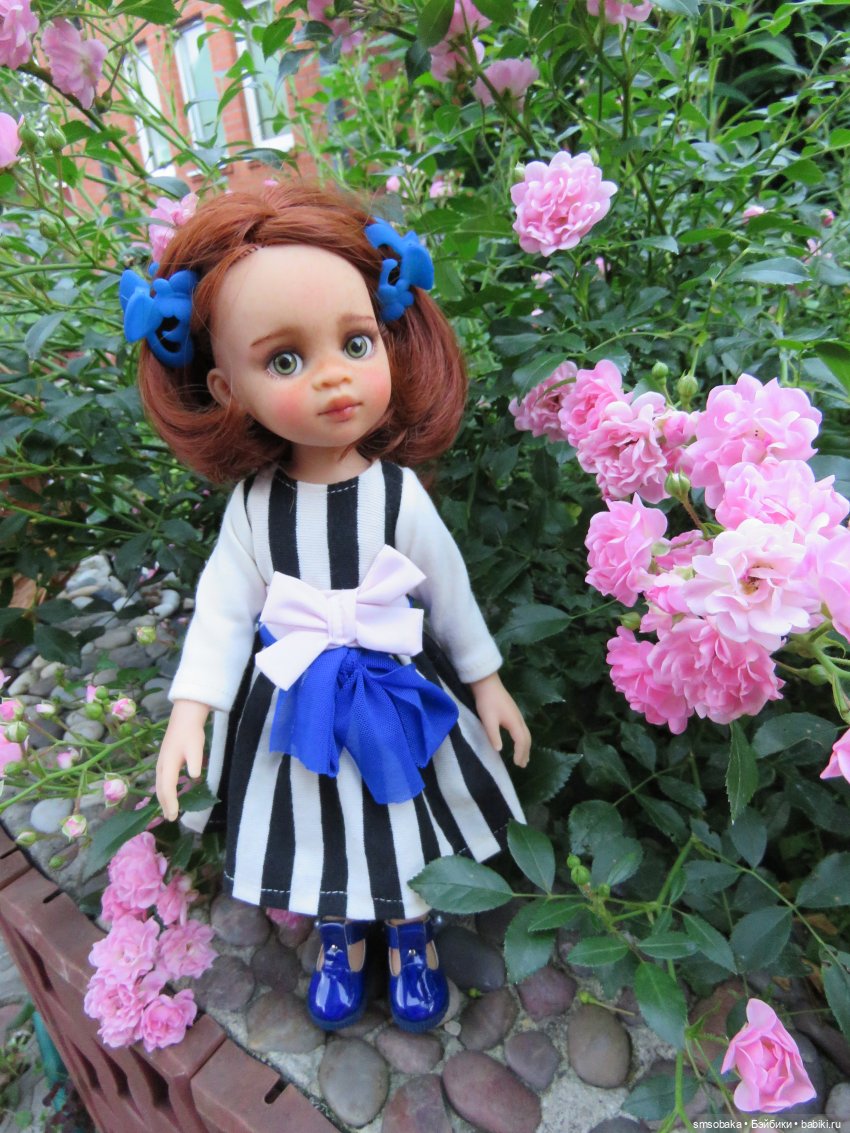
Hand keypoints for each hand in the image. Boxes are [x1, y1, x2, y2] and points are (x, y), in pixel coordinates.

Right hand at [155, 699, 209, 821]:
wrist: (184, 717)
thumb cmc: (191, 733)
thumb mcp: (195, 747)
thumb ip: (194, 762)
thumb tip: (193, 776)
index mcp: (168, 763)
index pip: (167, 787)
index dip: (170, 802)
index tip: (174, 815)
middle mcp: (161, 765)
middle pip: (160, 789)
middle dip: (164, 804)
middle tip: (170, 818)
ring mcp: (161, 763)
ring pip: (159, 784)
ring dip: (163, 798)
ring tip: (168, 811)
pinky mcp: (164, 760)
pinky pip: (162, 779)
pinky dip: (164, 790)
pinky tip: (168, 793)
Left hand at [469, 673, 530, 767]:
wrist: (487, 683)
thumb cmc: (487, 701)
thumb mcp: (488, 720)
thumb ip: (493, 735)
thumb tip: (499, 750)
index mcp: (514, 722)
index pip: (521, 741)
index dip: (520, 753)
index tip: (518, 764)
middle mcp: (519, 719)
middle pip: (527, 738)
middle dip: (526, 752)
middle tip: (523, 765)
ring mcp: (518, 715)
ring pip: (526, 733)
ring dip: (526, 746)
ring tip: (523, 757)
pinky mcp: (513, 712)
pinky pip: (522, 729)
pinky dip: (523, 739)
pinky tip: (518, 741)